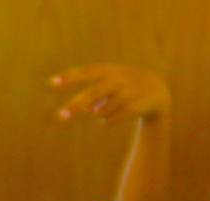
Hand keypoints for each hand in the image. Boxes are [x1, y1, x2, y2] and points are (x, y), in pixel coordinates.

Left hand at [53, 65, 170, 123]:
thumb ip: (94, 95)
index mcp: (108, 70)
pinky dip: (107, 121)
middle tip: (60, 116)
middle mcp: (117, 80)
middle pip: (91, 94)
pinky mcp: (134, 107)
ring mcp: (127, 93)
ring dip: (99, 113)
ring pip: (100, 112)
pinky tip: (113, 116)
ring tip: (109, 107)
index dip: (69, 77)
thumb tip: (86, 109)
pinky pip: (109, 120)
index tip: (52, 83)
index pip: (85, 73)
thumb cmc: (124, 84)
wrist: (157, 89)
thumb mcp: (109, 83)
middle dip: (75, 105)